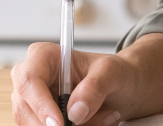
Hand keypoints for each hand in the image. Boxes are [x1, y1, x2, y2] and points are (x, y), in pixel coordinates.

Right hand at [11, 44, 131, 125]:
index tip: (60, 123)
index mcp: (44, 56)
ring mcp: (30, 102)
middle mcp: (30, 79)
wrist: (122, 87)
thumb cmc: (114, 72)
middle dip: (60, 123)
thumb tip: (74, 111)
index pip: (29, 81)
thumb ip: (96, 86)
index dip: (41, 105)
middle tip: (94, 120)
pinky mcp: (36, 119)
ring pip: (36, 125)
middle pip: (27, 110)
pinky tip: (92, 122)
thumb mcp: (113, 71)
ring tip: (101, 117)